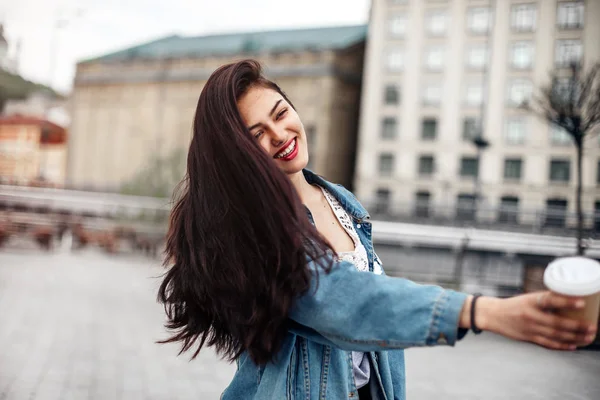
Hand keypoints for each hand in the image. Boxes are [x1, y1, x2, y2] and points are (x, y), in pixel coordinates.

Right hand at [474, 292, 597, 349]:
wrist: (493, 315)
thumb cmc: (513, 305)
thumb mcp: (527, 298)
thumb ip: (545, 300)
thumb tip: (569, 300)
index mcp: (530, 302)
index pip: (551, 300)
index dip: (567, 302)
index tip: (582, 302)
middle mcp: (530, 315)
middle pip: (557, 323)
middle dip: (577, 326)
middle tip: (592, 327)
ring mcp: (530, 328)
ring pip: (556, 335)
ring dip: (574, 337)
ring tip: (588, 337)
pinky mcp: (529, 338)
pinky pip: (548, 344)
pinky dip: (562, 346)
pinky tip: (573, 345)